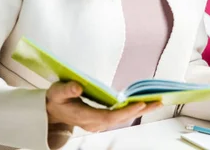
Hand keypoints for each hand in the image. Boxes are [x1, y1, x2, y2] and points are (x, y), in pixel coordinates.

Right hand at [46, 81, 161, 131]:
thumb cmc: (55, 99)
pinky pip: (121, 116)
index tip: (140, 103)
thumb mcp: (56, 92)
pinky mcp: (102, 120)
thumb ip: (67, 89)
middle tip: (158, 102)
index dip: (125, 111)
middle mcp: (94, 122)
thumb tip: (77, 86)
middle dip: (140, 110)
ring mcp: (99, 122)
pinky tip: (145, 104)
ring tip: (157, 102)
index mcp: (84, 116)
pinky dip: (134, 110)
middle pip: (120, 118)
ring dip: (140, 111)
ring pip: (123, 118)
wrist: (51, 112)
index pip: (109, 116)